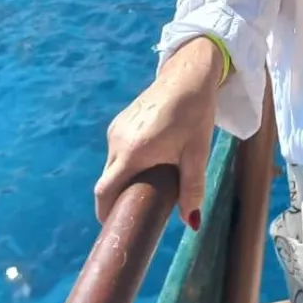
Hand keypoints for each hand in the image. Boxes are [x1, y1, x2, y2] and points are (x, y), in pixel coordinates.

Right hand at [94, 37, 222, 229]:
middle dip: (118, 198)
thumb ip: (191, 189)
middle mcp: (117, 141)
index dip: (106, 213)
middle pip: (108, 180)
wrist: (188, 76)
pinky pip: (117, 151)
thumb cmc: (195, 114)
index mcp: (133, 152)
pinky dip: (126, 163)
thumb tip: (192, 222)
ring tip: (147, 187)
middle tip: (138, 211)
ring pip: (112, 165)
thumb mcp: (196, 154)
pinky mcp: (119, 122)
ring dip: (124, 179)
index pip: (105, 191)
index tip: (115, 227)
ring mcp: (116, 130)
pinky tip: (147, 164)